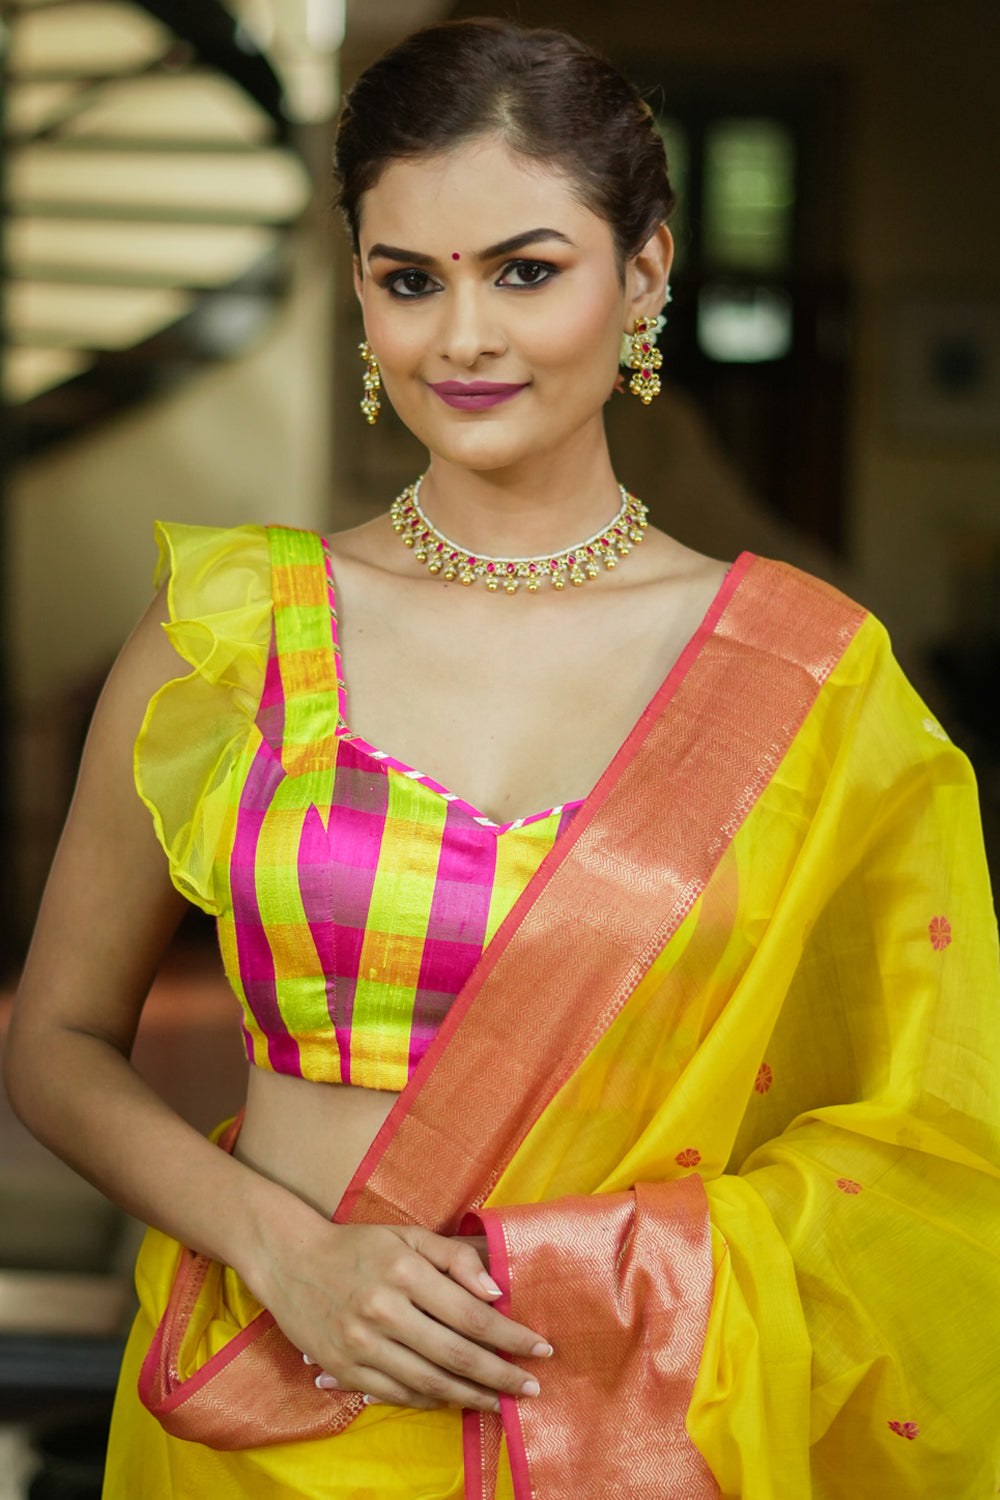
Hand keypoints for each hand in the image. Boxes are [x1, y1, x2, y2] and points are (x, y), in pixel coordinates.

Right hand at [258, 1218, 551, 1412]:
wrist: (289, 1260)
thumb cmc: (357, 1245)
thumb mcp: (407, 1235)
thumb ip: (454, 1258)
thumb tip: (496, 1291)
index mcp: (405, 1271)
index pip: (472, 1314)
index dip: (511, 1335)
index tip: (540, 1347)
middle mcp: (384, 1310)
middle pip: (457, 1355)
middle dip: (502, 1375)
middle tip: (533, 1386)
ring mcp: (362, 1344)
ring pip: (430, 1382)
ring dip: (472, 1396)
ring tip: (502, 1402)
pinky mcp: (345, 1369)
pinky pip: (398, 1394)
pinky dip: (431, 1402)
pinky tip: (455, 1400)